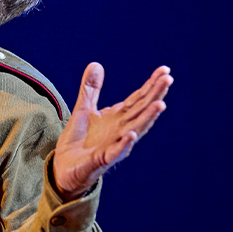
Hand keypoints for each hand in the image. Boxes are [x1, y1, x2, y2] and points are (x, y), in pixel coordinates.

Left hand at [53, 63, 172, 200]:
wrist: (64, 167)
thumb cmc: (78, 141)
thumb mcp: (83, 110)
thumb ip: (90, 89)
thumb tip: (96, 64)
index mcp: (118, 117)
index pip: (138, 99)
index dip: (151, 85)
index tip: (165, 70)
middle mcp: (121, 130)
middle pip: (141, 110)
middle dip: (155, 95)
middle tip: (168, 80)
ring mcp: (114, 145)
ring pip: (135, 130)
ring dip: (148, 118)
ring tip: (160, 104)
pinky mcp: (102, 160)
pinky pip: (115, 152)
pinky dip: (124, 144)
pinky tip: (132, 135)